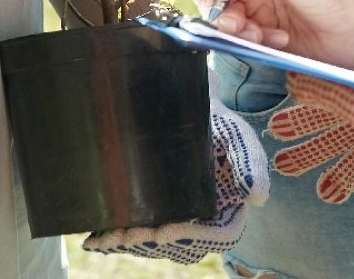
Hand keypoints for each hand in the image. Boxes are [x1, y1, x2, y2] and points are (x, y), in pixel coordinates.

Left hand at [82, 88, 269, 263]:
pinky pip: (135, 234)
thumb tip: (258, 197)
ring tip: (110, 237)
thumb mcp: (238, 136)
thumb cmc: (218, 123)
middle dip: (153, 244)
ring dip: (132, 245)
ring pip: (156, 244)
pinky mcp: (152, 214)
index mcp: (229, 208)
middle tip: (130, 235)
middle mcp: (203, 220)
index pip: (217, 234)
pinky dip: (113, 241)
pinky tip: (95, 240)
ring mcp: (176, 219)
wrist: (187, 107)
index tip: (166, 231)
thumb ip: (250, 163)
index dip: (192, 239)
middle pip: (182, 245)